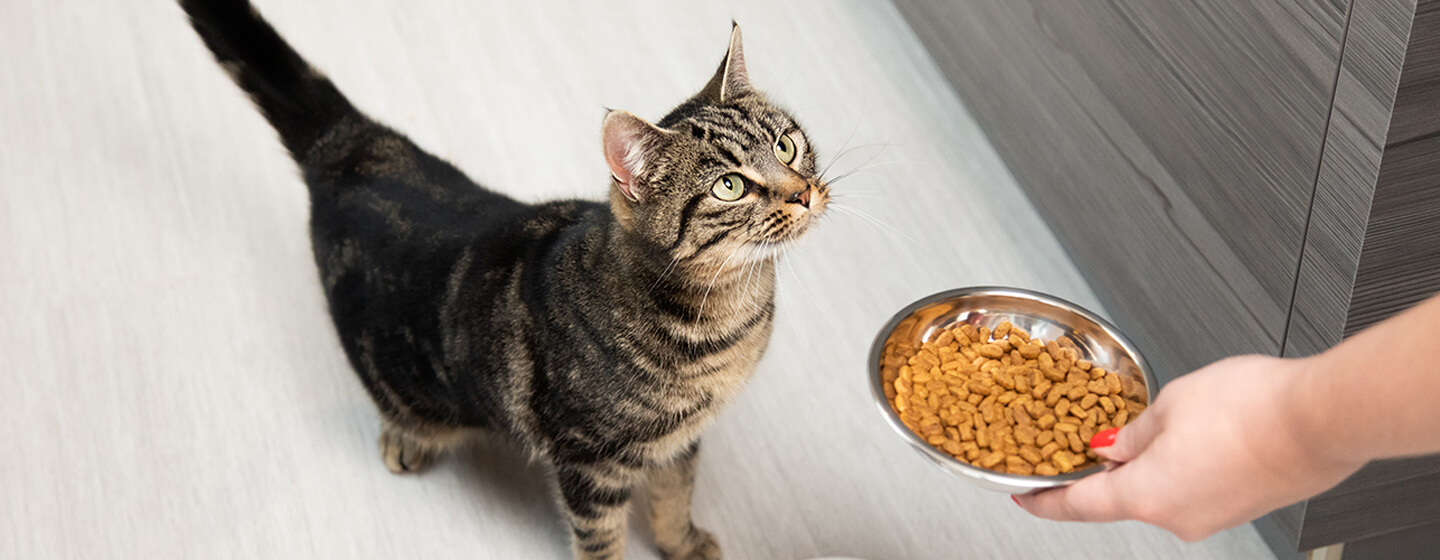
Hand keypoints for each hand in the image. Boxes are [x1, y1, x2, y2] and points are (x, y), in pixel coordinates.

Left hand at [1014, 355, 1366, 540]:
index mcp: (1147, 496)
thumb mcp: (1172, 403)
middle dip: (1106, 469)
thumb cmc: (1253, 408)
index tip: (1024, 495)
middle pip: (1121, 497)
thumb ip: (1134, 430)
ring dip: (1150, 462)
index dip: (1045, 499)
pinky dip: (1183, 465)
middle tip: (1094, 438)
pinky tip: (1198, 435)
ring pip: (1162, 490)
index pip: (1078, 506)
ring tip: (1164, 422)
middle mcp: (1178, 518)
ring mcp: (1213, 517)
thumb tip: (1113, 447)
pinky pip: (1196, 488)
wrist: (1322, 419)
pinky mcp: (1242, 506)